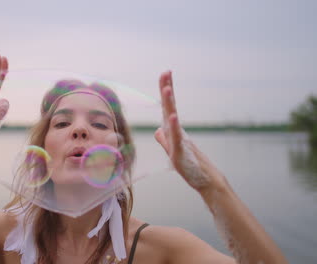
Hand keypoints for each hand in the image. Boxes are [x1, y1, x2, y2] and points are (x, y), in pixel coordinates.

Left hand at [154, 71, 223, 191]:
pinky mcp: (181, 152)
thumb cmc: (191, 166)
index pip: (168, 107)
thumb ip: (165, 140)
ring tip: (167, 88)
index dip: (166, 91)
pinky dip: (174, 127)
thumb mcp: (172, 151)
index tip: (165, 74)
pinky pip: (177, 138)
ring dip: (170, 104)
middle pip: (170, 107)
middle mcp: (177, 132)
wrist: (206, 181)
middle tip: (166, 71)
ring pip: (172, 119)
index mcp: (174, 131)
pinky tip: (172, 117)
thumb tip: (158, 130)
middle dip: (167, 89)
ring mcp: (180, 141)